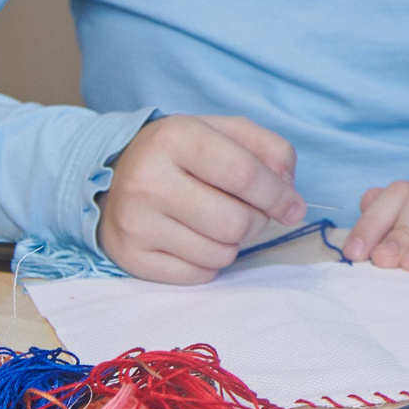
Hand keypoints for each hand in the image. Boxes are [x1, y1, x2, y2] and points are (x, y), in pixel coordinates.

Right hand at [97, 115, 302, 284]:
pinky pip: (198, 275)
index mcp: (175, 138)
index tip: (293, 207)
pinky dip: (209, 263)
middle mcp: (148, 179)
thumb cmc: (185, 155)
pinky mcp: (131, 257)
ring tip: (215, 222)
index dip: (278, 196)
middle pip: (235, 222)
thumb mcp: (226, 133)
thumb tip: (290, 199)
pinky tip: (194, 240)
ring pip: (220, 254)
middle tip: (246, 211)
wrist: (116, 179)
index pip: (244, 175)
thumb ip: (270, 151)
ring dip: (233, 243)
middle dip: (256, 221)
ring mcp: (135, 222)